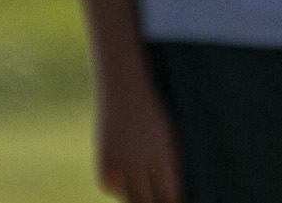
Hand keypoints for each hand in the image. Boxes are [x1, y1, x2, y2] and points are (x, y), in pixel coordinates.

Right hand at [95, 74, 183, 202]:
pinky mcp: (103, 162)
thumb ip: (170, 163)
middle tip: (162, 199)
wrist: (125, 91)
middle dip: (157, 202)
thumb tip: (172, 190)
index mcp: (164, 157)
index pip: (170, 195)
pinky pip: (112, 187)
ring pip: (130, 197)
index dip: (175, 201)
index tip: (178, 200)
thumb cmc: (156, 110)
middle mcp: (140, 164)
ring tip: (147, 192)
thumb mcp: (170, 137)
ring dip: (138, 197)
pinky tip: (128, 183)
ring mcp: (119, 164)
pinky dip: (120, 187)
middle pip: (149, 201)